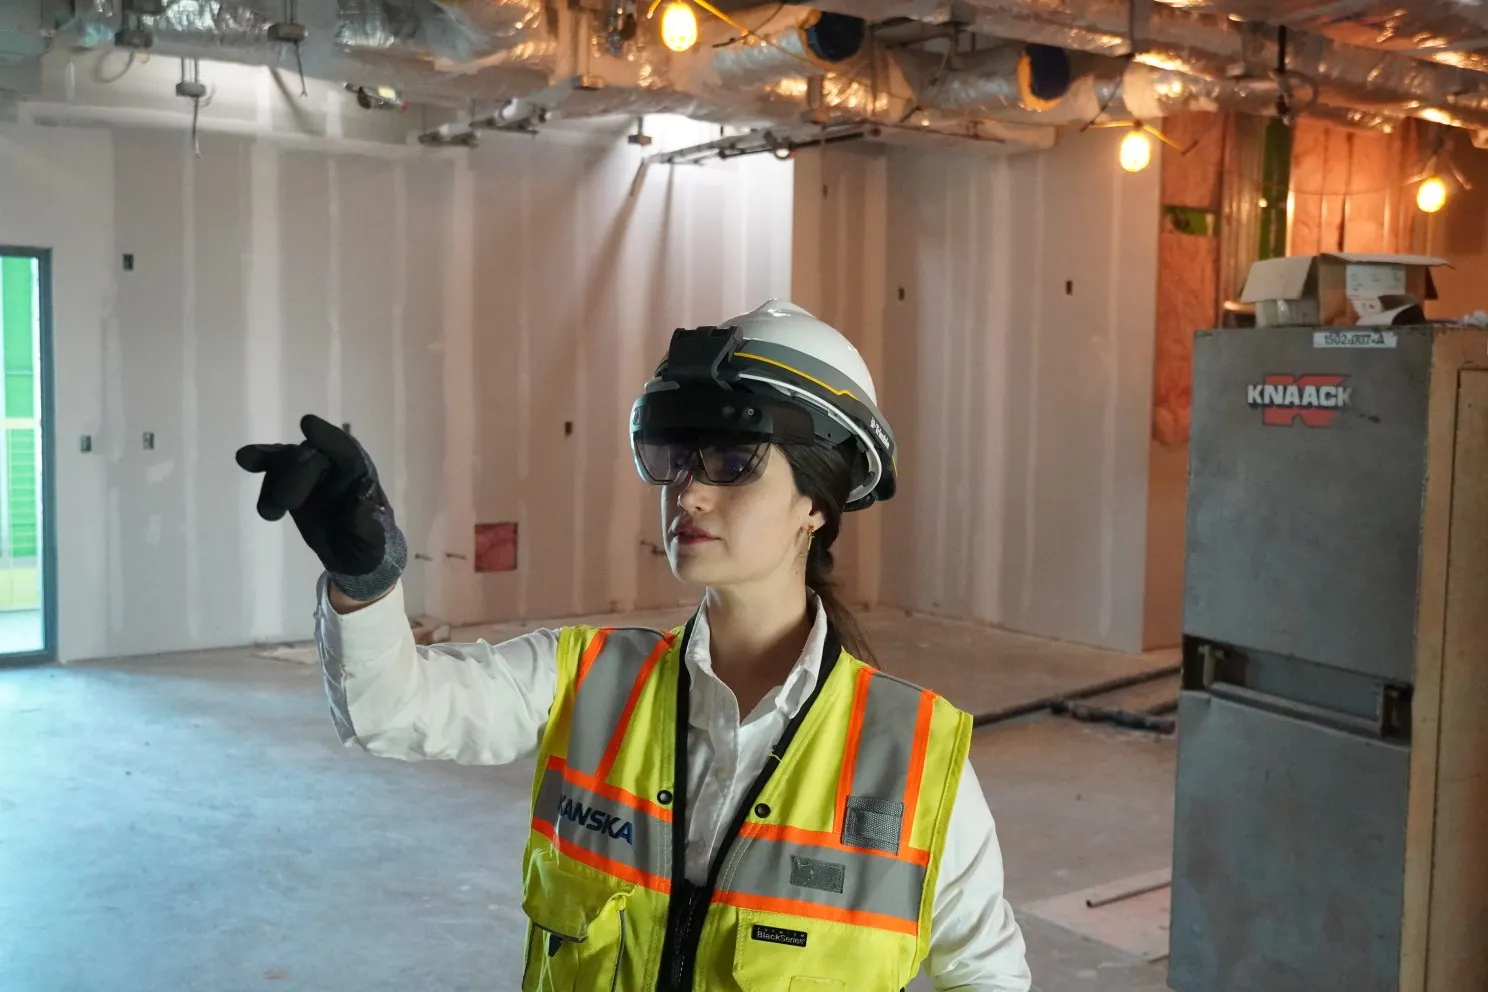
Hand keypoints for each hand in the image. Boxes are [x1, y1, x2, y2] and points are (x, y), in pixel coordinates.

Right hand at [236, 414, 406, 598]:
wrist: (355, 557)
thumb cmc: (372, 545)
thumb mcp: (375, 541)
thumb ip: (368, 524)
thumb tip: (364, 507)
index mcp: (360, 474)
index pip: (345, 449)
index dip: (326, 437)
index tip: (306, 424)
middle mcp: (335, 467)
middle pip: (308, 455)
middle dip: (292, 471)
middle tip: (285, 504)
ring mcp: (312, 474)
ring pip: (286, 460)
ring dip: (270, 475)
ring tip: (269, 511)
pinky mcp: (294, 485)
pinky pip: (274, 474)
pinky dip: (263, 479)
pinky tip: (257, 489)